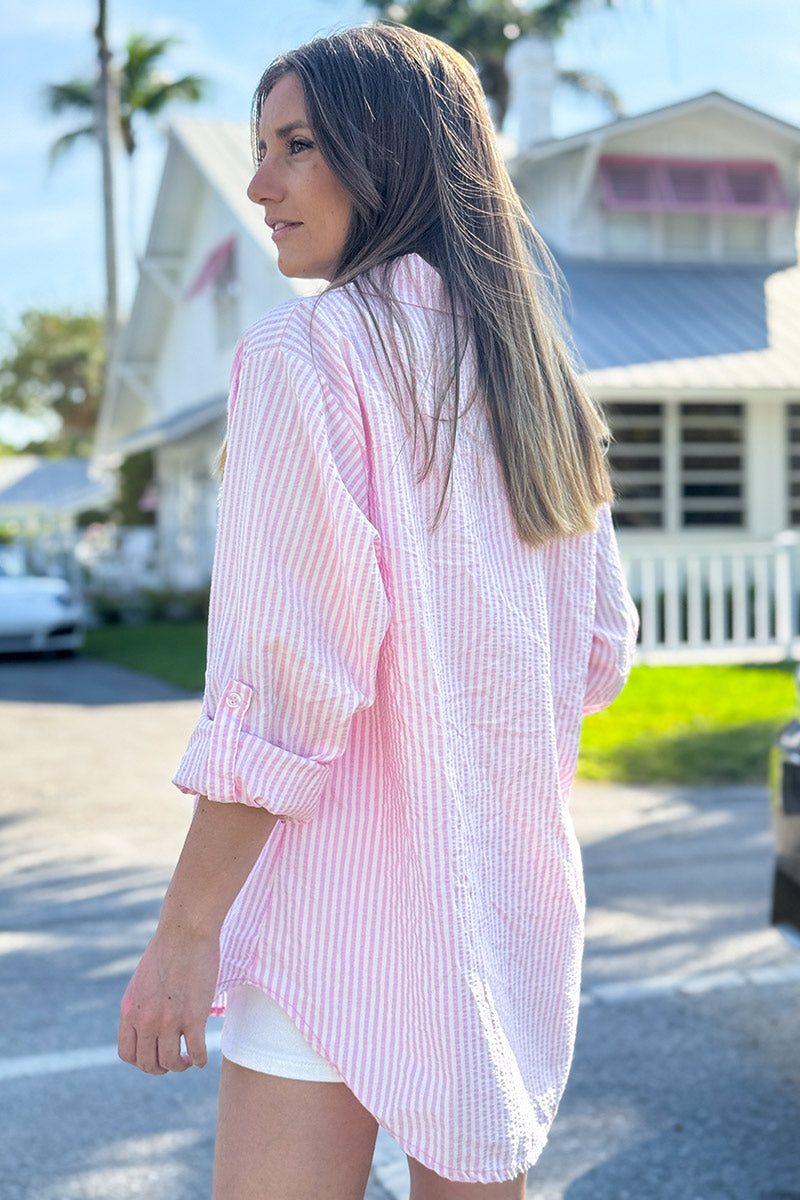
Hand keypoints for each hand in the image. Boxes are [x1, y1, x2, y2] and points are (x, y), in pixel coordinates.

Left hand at [118, 927, 219, 1074]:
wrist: (186, 931)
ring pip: (171, 1062)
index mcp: (129, 1011)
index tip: (155, 1056)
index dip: (141, 1062)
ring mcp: (169, 1020)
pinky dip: (199, 1060)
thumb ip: (141, 1006)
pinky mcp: (193, 1017)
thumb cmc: (168, 950)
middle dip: (161, 1068)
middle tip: (175, 1061)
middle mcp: (145, 1020)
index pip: (127, 1054)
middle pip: (148, 1064)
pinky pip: (196, 1052)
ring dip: (181, 1066)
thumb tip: (148, 1026)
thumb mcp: (142, 982)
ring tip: (188, 1060)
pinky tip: (203, 1058)